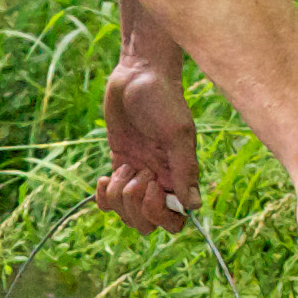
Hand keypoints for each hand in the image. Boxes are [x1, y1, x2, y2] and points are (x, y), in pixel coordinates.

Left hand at [96, 48, 200, 229]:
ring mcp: (139, 175)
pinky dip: (103, 196)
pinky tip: (104, 177)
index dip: (159, 214)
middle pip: (148, 223)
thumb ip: (185, 169)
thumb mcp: (177, 132)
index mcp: (179, 176)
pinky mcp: (120, 165)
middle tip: (136, 173)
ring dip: (118, 197)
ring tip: (124, 166)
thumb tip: (194, 206)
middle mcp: (160, 180)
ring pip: (126, 213)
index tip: (152, 185)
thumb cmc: (162, 98)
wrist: (138, 74)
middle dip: (135, 207)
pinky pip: (109, 199)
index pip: (175, 220)